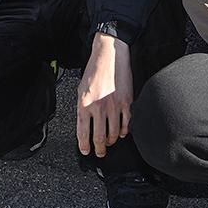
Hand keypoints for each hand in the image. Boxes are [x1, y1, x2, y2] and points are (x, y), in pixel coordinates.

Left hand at [77, 33, 131, 157]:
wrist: (110, 55)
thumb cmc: (94, 70)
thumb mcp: (81, 90)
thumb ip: (82, 108)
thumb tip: (84, 126)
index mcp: (84, 104)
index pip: (83, 133)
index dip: (84, 146)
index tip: (85, 151)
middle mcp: (99, 107)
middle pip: (99, 138)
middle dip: (99, 149)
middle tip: (99, 152)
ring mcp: (114, 106)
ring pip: (113, 134)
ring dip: (111, 141)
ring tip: (109, 142)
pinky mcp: (127, 102)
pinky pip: (126, 124)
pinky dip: (124, 132)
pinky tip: (121, 133)